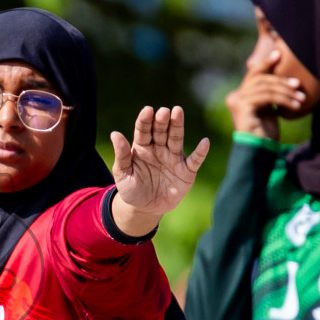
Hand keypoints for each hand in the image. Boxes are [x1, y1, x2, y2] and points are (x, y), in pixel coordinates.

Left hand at [108, 106, 209, 235]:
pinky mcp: (186, 171)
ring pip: (176, 139)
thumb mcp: (122, 175)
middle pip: (161, 131)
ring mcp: (173, 158)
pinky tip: (205, 142)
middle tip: (163, 112)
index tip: (147, 110)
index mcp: (142, 147)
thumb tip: (114, 134)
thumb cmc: (132, 189)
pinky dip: (201, 152)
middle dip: (162, 121)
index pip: (144, 130)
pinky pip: (194, 160)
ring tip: (178, 112)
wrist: (145, 209)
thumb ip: (121, 156)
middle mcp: (159, 149)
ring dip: (178, 126)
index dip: (145, 120)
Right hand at [224, 50, 306, 140]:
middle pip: (261, 78)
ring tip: (300, 99)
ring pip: (266, 87)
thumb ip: (269, 92)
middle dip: (282, 80)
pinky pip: (266, 96)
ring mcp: (236, 101)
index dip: (266, 62)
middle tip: (298, 85)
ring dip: (286, 92)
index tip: (279, 54)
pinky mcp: (242, 107)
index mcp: (239, 95)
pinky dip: (283, 99)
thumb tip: (279, 72)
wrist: (258, 153)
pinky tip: (294, 106)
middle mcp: (234, 96)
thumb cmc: (265, 133)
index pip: (253, 74)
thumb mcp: (268, 107)